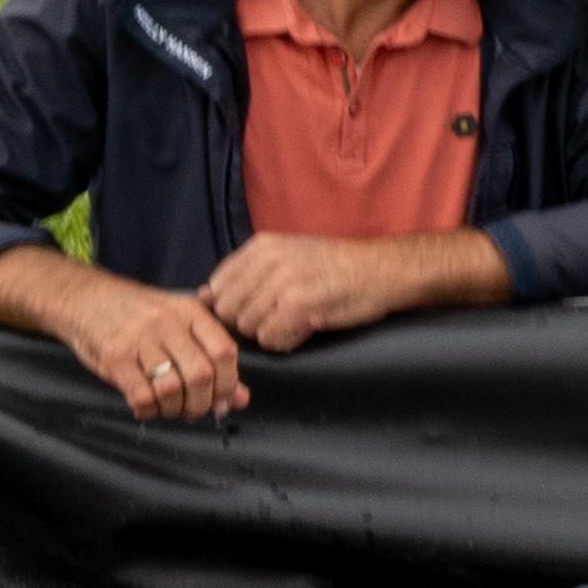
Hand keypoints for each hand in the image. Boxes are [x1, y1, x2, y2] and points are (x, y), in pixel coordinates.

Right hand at [50, 265, 250, 420]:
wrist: (85, 298)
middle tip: (194, 410)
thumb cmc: (139, 315)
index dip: (230, 383)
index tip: (224, 400)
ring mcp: (139, 339)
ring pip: (172, 388)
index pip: (225, 351)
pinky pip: (141, 395)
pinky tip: (147, 408)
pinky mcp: (114, 357)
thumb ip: (211, 358)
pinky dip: (149, 410)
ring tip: (171, 409)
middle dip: (202, 403)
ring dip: (175, 410)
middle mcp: (167, 323)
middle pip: (201, 374)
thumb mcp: (179, 324)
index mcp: (190, 312)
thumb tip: (241, 399)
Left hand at [201, 232, 421, 351]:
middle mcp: (270, 260)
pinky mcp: (300, 306)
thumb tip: (203, 296)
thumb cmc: (338, 267)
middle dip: (249, 321)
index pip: (218, 285)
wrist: (384, 270)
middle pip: (230, 310)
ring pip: (248, 327)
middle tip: (279, 317)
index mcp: (263, 246)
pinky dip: (285, 341)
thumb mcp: (288, 256)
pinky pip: (270, 338)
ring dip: (269, 332)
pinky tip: (304, 330)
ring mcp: (284, 282)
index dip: (232, 305)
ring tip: (295, 321)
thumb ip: (247, 273)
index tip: (257, 308)